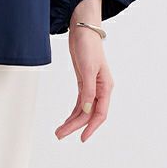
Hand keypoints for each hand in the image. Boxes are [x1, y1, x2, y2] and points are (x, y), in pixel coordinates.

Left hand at [54, 25, 113, 141]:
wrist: (83, 29)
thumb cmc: (88, 45)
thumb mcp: (88, 68)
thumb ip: (88, 90)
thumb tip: (87, 110)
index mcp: (106, 87)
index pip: (100, 113)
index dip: (91, 127)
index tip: (82, 137)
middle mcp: (100, 89)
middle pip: (89, 114)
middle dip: (75, 126)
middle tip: (60, 135)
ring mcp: (92, 86)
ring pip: (84, 110)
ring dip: (73, 120)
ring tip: (60, 131)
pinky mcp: (84, 81)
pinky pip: (80, 102)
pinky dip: (74, 111)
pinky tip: (68, 119)